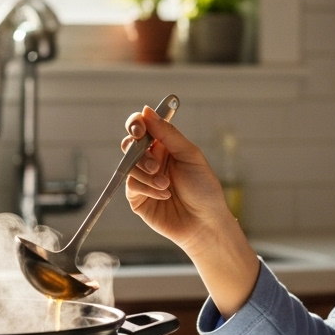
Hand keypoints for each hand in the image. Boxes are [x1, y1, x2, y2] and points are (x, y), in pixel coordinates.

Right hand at [122, 107, 258, 316]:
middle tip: (154, 163)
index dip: (137, 123)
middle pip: (130, 144)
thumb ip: (168, 134)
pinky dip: (147, 188)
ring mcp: (143, 179)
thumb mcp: (190, 156)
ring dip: (147, 174)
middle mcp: (152, 160)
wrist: (204, 222)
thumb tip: (147, 112)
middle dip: (139, 150)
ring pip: (129, 165)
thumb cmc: (203, 189)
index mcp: (165, 146)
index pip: (143, 127)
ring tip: (167, 185)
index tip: (140, 127)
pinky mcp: (137, 198)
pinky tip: (164, 195)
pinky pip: (131, 185)